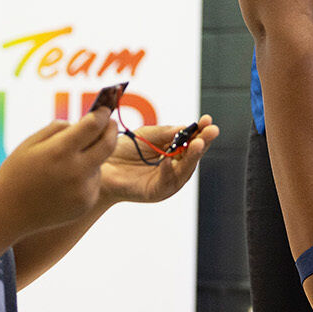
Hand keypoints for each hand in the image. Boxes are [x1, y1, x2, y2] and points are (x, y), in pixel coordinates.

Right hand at [0, 108, 117, 235]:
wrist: (7, 212)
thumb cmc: (17, 172)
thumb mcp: (31, 142)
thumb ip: (59, 128)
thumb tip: (85, 123)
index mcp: (60, 151)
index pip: (93, 125)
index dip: (102, 114)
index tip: (103, 110)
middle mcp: (76, 171)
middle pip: (108, 144)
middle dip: (111, 130)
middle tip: (109, 123)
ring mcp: (82, 190)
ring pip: (99, 164)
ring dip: (92, 157)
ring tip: (66, 164)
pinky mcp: (85, 204)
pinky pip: (94, 182)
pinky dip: (86, 177)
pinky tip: (65, 183)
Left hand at [100, 115, 218, 204]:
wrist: (101, 165)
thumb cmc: (123, 150)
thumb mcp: (147, 135)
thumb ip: (165, 133)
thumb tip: (186, 128)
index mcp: (173, 153)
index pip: (191, 142)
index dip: (200, 131)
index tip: (207, 120)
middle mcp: (173, 168)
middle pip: (192, 157)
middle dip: (203, 143)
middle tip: (212, 130)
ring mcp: (165, 181)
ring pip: (184, 171)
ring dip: (192, 157)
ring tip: (198, 143)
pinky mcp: (155, 192)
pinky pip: (166, 182)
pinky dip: (168, 171)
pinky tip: (168, 160)